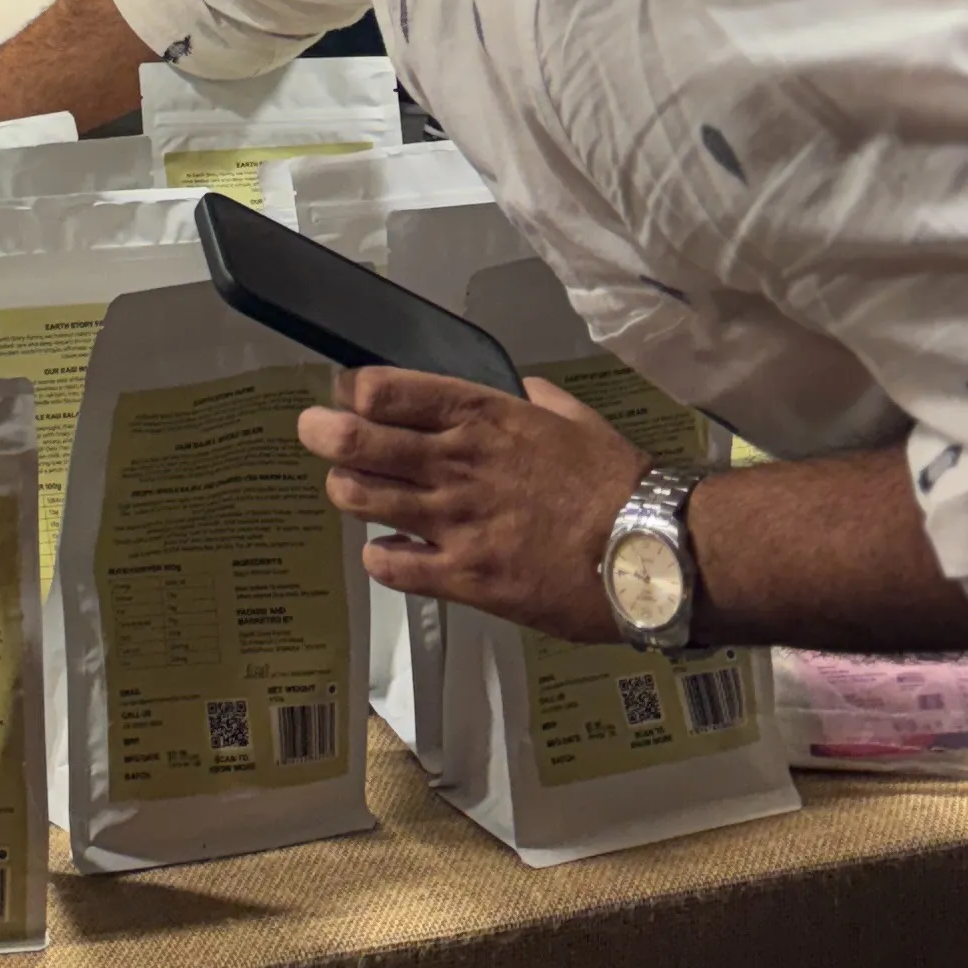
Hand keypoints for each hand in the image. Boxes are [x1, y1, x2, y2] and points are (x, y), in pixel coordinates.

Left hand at [296, 367, 644, 642]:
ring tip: (352, 493)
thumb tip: (522, 391)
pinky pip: (392, 565)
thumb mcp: (576, 420)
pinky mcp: (464, 578)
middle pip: (353, 439)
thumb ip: (538, 400)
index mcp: (480, 415)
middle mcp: (454, 461)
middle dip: (322, 433)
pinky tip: (389, 552)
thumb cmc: (618, 480)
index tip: (348, 394)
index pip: (384, 389)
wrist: (651, 551)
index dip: (353, 390)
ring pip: (359, 499)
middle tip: (316, 434)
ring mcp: (454, 521)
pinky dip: (380, 556)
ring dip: (346, 492)